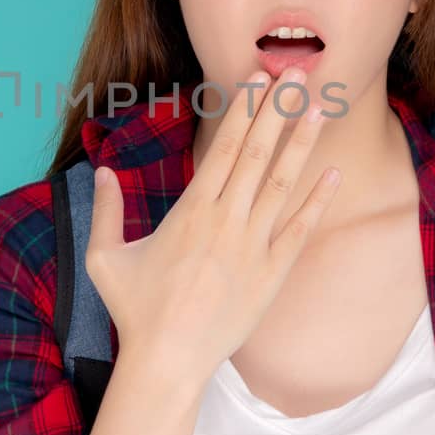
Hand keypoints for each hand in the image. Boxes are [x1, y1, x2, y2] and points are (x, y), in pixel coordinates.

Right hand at [83, 70, 339, 384]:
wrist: (168, 361)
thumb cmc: (134, 309)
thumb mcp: (103, 257)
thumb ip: (104, 210)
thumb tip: (101, 171)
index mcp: (191, 211)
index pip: (224, 148)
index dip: (244, 110)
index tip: (257, 80)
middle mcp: (227, 222)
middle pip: (258, 154)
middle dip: (276, 110)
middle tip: (294, 74)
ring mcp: (253, 248)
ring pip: (283, 185)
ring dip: (301, 144)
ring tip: (318, 110)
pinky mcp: (271, 275)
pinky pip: (299, 231)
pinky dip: (317, 201)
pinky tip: (332, 175)